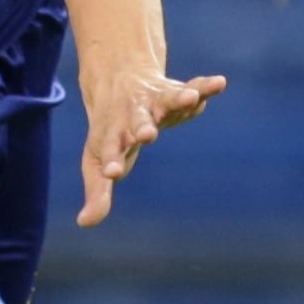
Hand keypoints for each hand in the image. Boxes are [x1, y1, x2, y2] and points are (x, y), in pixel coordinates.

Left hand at [74, 65, 225, 228]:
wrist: (113, 79)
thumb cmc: (108, 131)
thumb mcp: (98, 160)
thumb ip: (97, 191)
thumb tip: (84, 223)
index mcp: (112, 135)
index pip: (110, 149)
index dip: (112, 161)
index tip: (112, 173)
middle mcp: (132, 115)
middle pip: (137, 120)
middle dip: (142, 126)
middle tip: (147, 135)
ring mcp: (154, 102)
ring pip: (166, 99)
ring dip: (177, 99)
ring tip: (190, 99)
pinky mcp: (173, 91)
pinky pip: (192, 88)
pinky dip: (204, 87)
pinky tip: (219, 83)